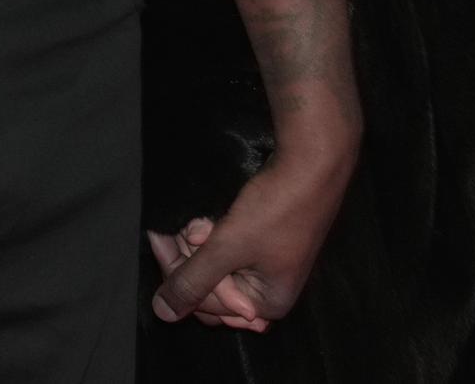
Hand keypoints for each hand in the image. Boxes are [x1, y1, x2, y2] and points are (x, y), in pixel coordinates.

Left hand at [149, 132, 354, 332]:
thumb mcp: (229, 248)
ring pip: (216, 263)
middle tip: (185, 228)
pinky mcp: (264, 240)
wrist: (313, 161)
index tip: (160, 240)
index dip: (180, 274)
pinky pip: (227, 245)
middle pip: (211, 286)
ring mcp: (267, 265)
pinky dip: (215, 231)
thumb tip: (163, 313)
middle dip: (192, 256)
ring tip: (202, 220)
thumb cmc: (277, 209)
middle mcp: (267, 291)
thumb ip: (193, 282)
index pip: (206, 305)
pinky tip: (209, 218)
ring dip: (202, 240)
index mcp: (265, 305)